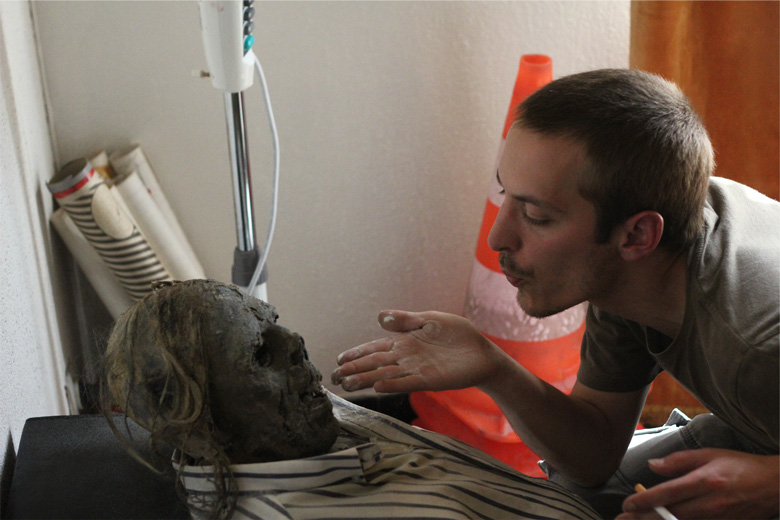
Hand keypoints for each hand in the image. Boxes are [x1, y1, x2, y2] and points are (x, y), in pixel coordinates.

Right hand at [331, 310, 505, 392]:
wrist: (482, 353)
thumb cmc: (457, 334)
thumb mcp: (430, 320)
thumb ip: (405, 320)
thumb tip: (379, 317)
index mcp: (404, 342)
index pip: (375, 348)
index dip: (357, 353)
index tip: (339, 359)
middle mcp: (406, 358)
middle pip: (375, 364)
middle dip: (354, 370)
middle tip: (334, 378)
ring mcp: (416, 370)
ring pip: (385, 375)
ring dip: (366, 380)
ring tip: (348, 384)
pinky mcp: (429, 380)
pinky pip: (407, 382)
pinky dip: (392, 385)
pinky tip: (378, 387)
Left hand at [617, 449, 778, 518]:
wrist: (775, 485)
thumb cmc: (740, 466)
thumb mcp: (709, 455)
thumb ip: (678, 460)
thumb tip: (652, 465)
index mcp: (705, 481)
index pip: (668, 493)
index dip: (644, 501)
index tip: (626, 504)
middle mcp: (711, 503)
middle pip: (670, 515)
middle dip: (643, 519)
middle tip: (621, 519)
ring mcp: (719, 518)